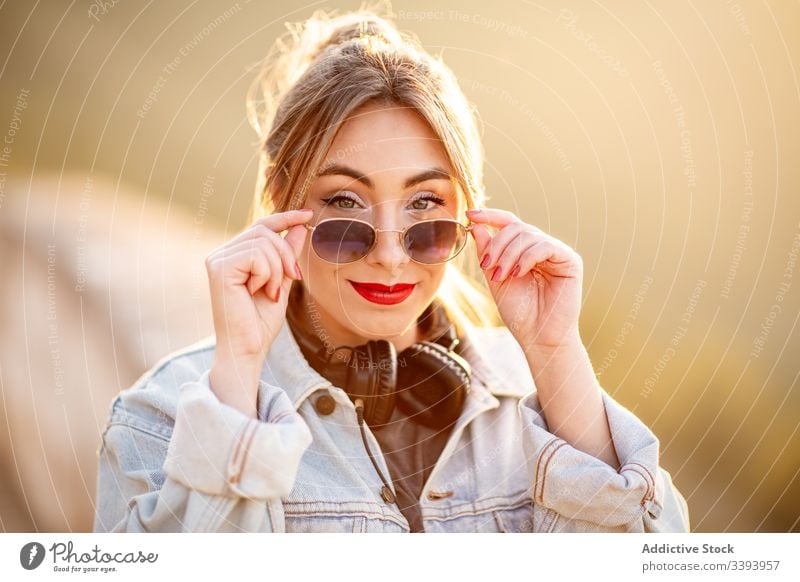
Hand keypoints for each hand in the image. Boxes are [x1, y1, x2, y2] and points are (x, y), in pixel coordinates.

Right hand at [204, 209, 312, 413]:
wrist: (249, 348)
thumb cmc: (261, 322)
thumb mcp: (282, 280)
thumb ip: (287, 254)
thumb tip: (299, 226)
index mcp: (234, 255)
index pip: (261, 226)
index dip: (286, 217)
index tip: (308, 215)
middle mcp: (221, 254)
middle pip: (264, 230)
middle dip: (286, 253)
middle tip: (292, 277)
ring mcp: (217, 259)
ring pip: (263, 242)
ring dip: (277, 269)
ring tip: (270, 292)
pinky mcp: (219, 268)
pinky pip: (257, 255)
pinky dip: (267, 274)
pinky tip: (259, 292)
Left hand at [467, 207, 583, 349]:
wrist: (538, 337)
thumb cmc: (519, 313)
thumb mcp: (495, 278)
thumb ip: (488, 253)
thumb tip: (476, 225)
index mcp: (525, 250)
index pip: (509, 223)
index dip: (490, 215)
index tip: (470, 215)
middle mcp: (542, 247)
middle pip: (516, 227)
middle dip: (497, 244)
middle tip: (487, 266)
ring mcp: (557, 252)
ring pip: (528, 234)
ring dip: (508, 254)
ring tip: (502, 276)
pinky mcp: (570, 260)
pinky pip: (544, 246)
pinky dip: (526, 257)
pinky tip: (519, 273)